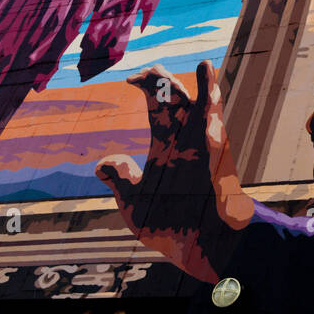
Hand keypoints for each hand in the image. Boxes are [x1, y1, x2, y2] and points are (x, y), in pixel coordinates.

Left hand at [97, 61, 253, 282]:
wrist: (201, 246)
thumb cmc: (172, 229)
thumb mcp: (135, 202)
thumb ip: (121, 180)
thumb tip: (102, 163)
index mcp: (167, 146)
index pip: (157, 106)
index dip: (146, 88)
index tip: (130, 80)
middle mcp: (184, 137)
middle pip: (171, 95)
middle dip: (157, 79)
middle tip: (141, 73)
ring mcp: (198, 138)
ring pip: (189, 98)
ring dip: (174, 83)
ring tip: (158, 71)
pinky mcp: (211, 144)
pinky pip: (212, 112)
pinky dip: (209, 88)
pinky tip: (205, 68)